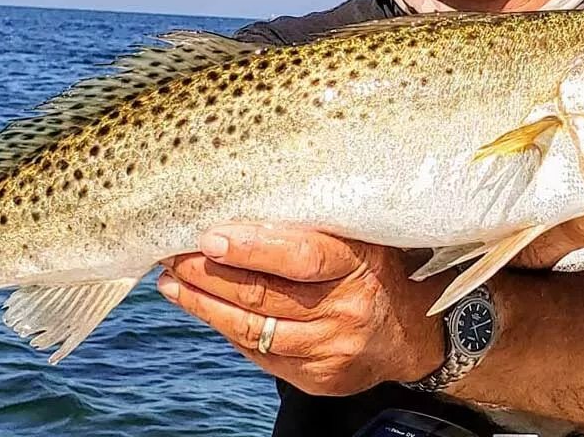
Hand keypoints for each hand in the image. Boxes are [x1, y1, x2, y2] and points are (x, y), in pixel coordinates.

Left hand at [157, 225, 446, 395]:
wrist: (412, 330)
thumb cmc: (373, 267)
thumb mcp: (357, 234)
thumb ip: (311, 222)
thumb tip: (240, 203)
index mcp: (358, 263)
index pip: (301, 256)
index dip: (251, 248)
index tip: (208, 236)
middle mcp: (346, 310)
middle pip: (264, 295)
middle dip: (208, 274)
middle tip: (172, 254)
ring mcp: (331, 350)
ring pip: (252, 329)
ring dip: (203, 305)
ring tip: (171, 282)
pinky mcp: (317, 379)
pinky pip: (259, 353)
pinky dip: (225, 329)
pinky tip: (202, 307)